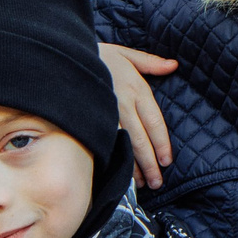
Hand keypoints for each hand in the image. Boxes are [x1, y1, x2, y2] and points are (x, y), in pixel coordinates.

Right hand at [100, 44, 178, 186]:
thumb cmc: (97, 56)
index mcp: (136, 89)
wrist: (64, 55)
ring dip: (133, 167)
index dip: (162, 144)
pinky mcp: (90, 120)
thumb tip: (172, 65)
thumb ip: (150, 62)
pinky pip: (105, 143)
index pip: (155, 123)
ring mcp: (106, 114)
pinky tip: (117, 172)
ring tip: (140, 183)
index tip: (166, 161)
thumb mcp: (126, 53)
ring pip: (124, 146)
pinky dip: (113, 159)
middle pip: (141, 140)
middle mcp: (124, 104)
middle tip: (157, 182)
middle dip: (150, 164)